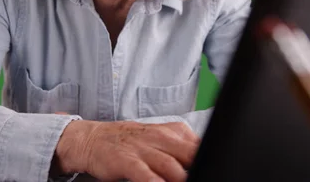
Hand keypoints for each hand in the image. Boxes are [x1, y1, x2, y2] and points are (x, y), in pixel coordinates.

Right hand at [54, 120, 199, 181]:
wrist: (94, 138)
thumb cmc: (132, 143)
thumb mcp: (161, 139)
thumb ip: (183, 151)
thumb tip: (205, 164)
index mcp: (174, 132)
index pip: (201, 147)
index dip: (210, 160)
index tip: (215, 171)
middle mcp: (161, 138)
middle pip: (192, 156)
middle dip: (200, 169)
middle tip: (206, 178)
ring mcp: (143, 149)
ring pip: (172, 167)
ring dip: (181, 179)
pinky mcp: (127, 160)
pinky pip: (144, 174)